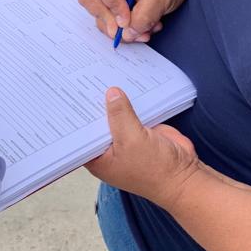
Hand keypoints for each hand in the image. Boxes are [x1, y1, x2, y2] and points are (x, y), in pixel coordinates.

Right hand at [78, 0, 187, 42]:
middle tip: (129, 31)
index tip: (128, 22)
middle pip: (89, 0)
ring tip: (145, 30)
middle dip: (108, 21)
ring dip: (120, 29)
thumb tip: (126, 34)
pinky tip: (144, 27)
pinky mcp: (114, 1)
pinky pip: (110, 19)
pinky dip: (125, 28)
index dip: (113, 9)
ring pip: (99, 15)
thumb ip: (143, 16)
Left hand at [85, 87, 202, 209]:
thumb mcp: (131, 140)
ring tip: (99, 75)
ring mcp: (125, 138)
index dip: (74, 119)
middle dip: (92, 106)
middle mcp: (109, 148)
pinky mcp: (140, 130)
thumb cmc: (154, 169)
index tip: (65, 99)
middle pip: (97, 123)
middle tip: (81, 79)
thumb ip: (119, 115)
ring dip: (112, 101)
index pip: (80, 136)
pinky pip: (131, 113)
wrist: (184, 174)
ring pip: (114, 116)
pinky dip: (130, 102)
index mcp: (98, 158)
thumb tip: (111, 93)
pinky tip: (124, 84)